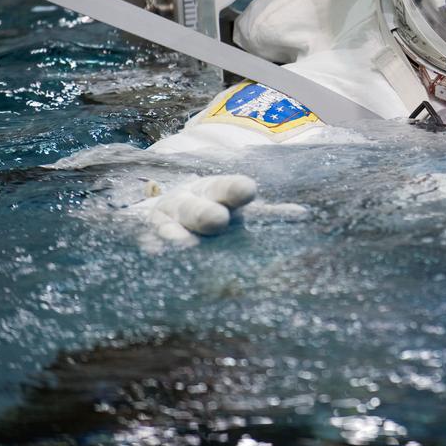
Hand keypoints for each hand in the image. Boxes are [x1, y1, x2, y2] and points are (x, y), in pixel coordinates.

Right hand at [137, 174, 306, 249]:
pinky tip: (153, 256)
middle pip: (194, 208)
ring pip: (167, 227)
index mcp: (212, 192)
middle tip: (219, 220)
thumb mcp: (235, 207)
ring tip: (185, 246)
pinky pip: (143, 243)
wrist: (158, 213)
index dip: (234, 189)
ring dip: (175, 237)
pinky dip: (149, 249)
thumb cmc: (209, 209)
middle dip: (205, 213)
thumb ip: (267, 216)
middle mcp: (184, 204)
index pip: (224, 189)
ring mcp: (160, 223)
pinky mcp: (140, 238)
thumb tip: (305, 216)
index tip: (249, 191)